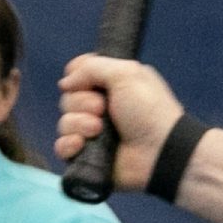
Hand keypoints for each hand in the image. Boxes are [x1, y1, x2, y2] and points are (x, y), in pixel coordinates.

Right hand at [54, 54, 184, 194]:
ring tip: (98, 130)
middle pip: (68, 98)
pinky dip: (69, 144)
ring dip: (78, 123)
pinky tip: (82, 144)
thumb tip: (65, 82)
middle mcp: (99, 107)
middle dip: (81, 102)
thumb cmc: (149, 110)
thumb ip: (92, 68)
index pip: (77, 74)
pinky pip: (62, 147)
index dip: (77, 76)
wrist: (160, 150)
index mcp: (110, 85)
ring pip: (65, 122)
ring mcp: (92, 133)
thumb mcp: (126, 73)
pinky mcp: (87, 155)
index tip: (85, 81)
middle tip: (103, 109)